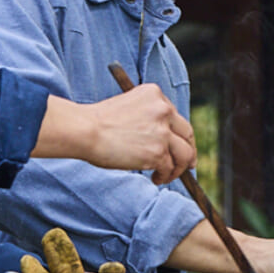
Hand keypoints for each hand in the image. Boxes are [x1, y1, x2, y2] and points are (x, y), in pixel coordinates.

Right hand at [34, 88, 195, 185]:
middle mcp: (163, 109)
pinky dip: (165, 176)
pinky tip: (155, 179)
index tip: (180, 145)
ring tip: (165, 176)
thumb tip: (162, 139)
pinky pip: (169, 167)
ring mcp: (162, 131)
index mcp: (154, 94)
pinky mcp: (157, 152)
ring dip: (178, 168)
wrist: (84, 130)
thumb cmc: (97, 122)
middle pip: (187, 134)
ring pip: (184, 154)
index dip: (180, 134)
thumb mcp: (128, 107)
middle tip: (187, 165)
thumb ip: (147, 116)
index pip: (176, 116)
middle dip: (188, 151)